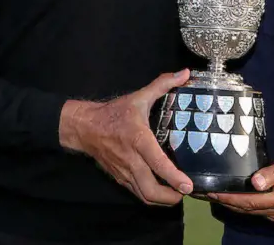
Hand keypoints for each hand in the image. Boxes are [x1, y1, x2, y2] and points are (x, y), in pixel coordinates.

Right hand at [59, 69, 193, 206]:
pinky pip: (136, 193)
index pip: (157, 162)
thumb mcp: (139, 97)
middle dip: (170, 197)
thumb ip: (163, 84)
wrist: (85, 128)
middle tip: (186, 193)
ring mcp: (124, 172)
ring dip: (162, 200)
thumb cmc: (114, 113)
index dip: (173, 177)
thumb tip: (185, 73)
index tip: (188, 186)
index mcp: (138, 140)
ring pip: (143, 196)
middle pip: (150, 189)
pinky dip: (151, 197)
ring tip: (178, 195)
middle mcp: (131, 160)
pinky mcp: (120, 178)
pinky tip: (162, 193)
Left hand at [205, 144, 273, 221]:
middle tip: (206, 194)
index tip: (215, 193)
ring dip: (230, 205)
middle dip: (226, 202)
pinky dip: (238, 204)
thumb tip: (256, 183)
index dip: (232, 198)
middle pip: (247, 208)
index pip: (252, 201)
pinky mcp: (272, 211)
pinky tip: (227, 198)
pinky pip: (252, 209)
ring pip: (248, 211)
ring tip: (212, 196)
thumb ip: (271, 173)